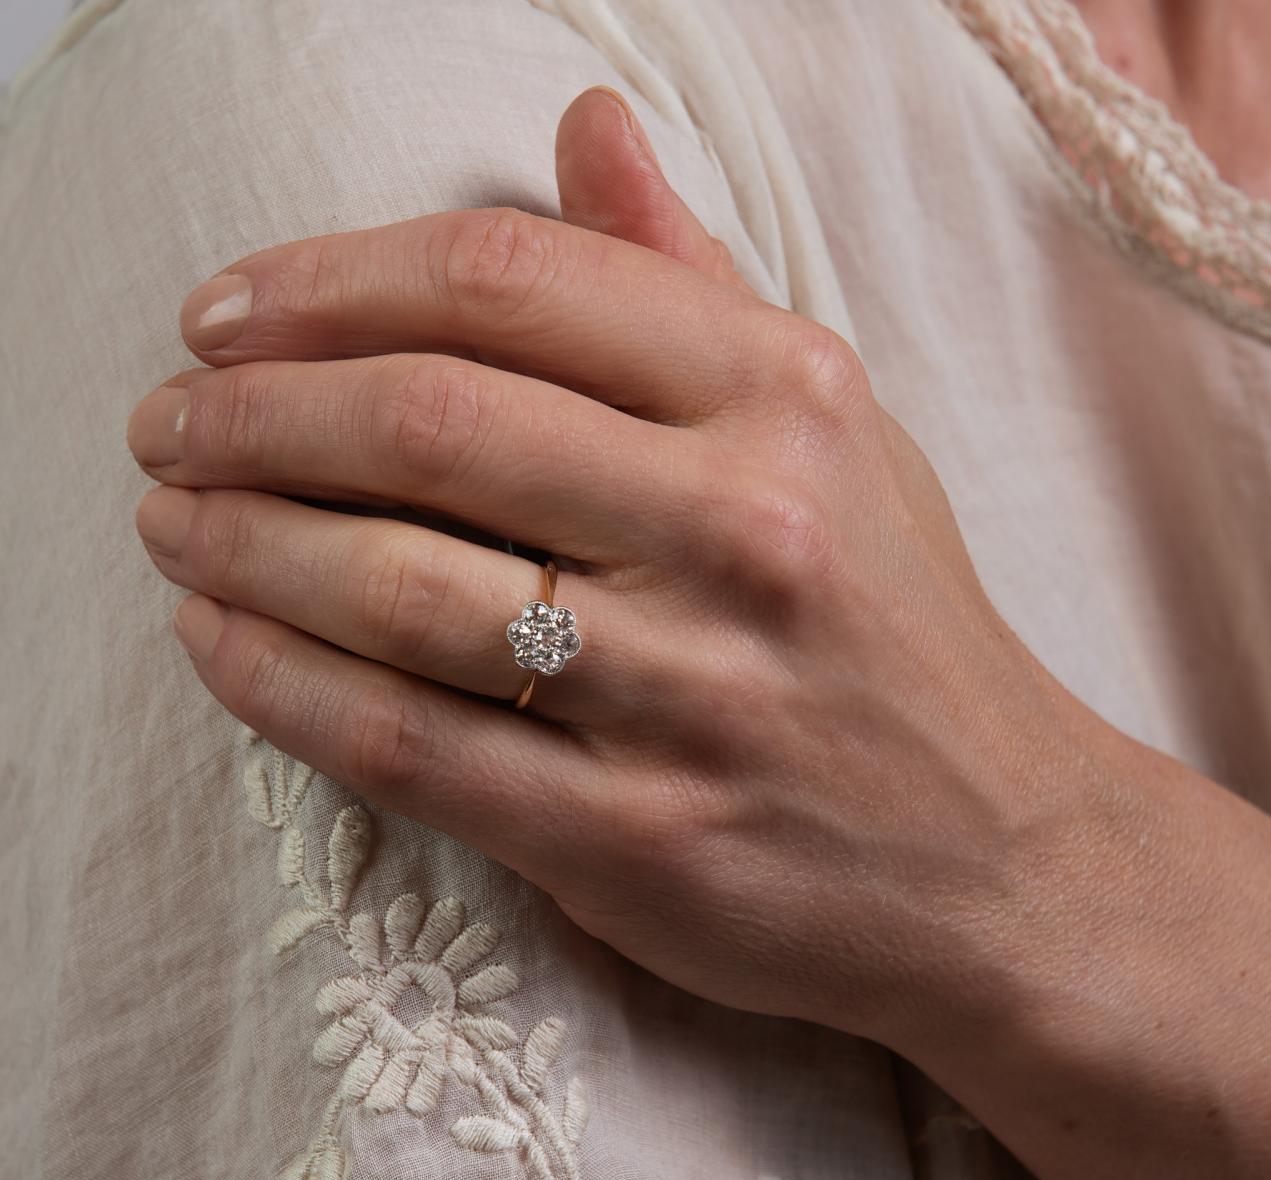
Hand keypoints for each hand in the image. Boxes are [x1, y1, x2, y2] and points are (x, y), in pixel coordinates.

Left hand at [126, 86, 1115, 1051]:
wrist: (997, 854)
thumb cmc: (895, 628)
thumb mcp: (831, 431)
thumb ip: (693, 281)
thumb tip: (583, 126)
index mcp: (785, 399)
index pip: (504, 284)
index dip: (326, 283)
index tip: (224, 314)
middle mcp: (744, 529)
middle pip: (427, 422)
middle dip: (249, 413)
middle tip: (164, 424)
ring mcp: (692, 694)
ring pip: (397, 587)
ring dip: (241, 544)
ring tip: (170, 524)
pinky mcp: (639, 838)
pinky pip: (412, 745)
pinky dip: (280, 687)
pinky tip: (218, 643)